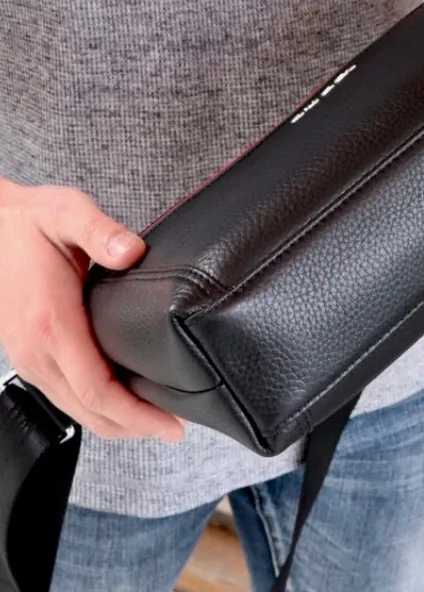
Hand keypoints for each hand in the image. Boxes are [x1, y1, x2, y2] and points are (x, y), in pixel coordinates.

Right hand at [0, 178, 184, 441]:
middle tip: (176, 429)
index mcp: (52, 324)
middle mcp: (37, 350)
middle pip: (90, 412)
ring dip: (118, 422)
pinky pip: (66, 395)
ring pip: (76, 410)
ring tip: (158, 420)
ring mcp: (30, 356)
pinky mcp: (31, 354)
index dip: (137, 414)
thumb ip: (100, 231)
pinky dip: (98, 408)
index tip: (171, 424)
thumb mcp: (65, 214)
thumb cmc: (28, 222)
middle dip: (135, 427)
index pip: (97, 390)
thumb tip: (132, 252)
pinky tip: (123, 401)